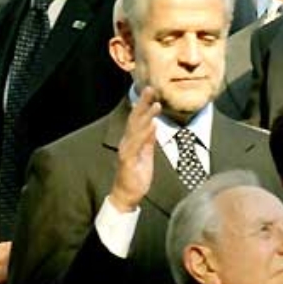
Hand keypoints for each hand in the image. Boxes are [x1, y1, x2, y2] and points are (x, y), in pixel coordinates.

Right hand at [109, 87, 158, 212]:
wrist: (127, 195)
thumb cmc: (136, 175)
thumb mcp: (146, 154)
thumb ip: (148, 140)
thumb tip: (153, 124)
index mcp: (133, 140)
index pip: (138, 119)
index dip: (144, 105)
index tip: (152, 91)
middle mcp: (127, 142)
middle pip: (135, 119)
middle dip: (143, 103)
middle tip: (151, 88)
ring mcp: (126, 150)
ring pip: (136, 129)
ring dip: (146, 116)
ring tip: (156, 104)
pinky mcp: (127, 160)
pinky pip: (136, 145)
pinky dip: (143, 135)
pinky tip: (150, 126)